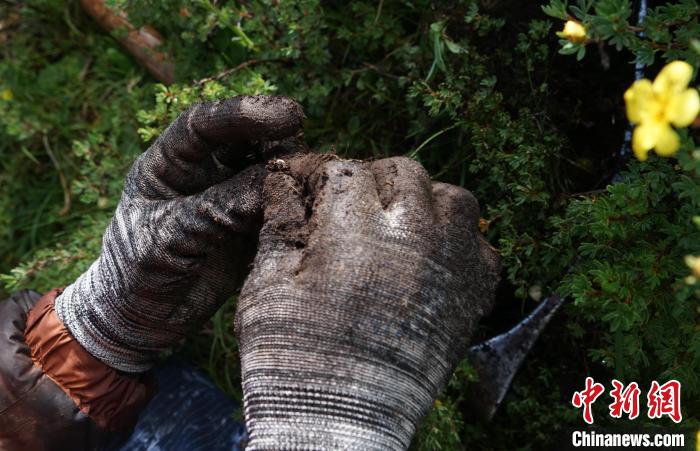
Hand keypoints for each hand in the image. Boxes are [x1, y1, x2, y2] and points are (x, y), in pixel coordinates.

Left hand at [55, 96, 304, 372]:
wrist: (144, 320)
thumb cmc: (138, 274)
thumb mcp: (167, 239)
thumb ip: (216, 208)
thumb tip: (273, 179)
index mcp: (170, 164)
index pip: (205, 124)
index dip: (244, 113)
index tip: (288, 116)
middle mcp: (204, 173)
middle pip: (248, 140)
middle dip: (278, 144)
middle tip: (302, 163)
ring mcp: (230, 198)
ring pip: (271, 169)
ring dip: (292, 174)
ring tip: (307, 192)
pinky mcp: (251, 226)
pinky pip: (280, 205)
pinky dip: (296, 205)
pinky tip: (310, 212)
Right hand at [236, 155, 499, 449]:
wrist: (340, 424)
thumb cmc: (292, 357)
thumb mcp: (267, 286)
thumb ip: (281, 223)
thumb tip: (282, 179)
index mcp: (354, 228)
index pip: (345, 171)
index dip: (323, 177)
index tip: (311, 193)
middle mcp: (412, 235)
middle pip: (403, 172)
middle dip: (373, 181)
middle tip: (351, 207)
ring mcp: (450, 264)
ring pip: (453, 199)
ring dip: (425, 202)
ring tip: (398, 225)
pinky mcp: (471, 297)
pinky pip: (481, 247)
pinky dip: (460, 243)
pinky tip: (431, 259)